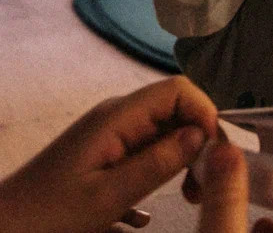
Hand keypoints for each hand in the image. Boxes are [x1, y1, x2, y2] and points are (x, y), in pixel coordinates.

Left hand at [0, 76, 218, 232]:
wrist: (5, 225)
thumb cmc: (50, 213)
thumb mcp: (108, 196)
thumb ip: (158, 163)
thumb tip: (202, 134)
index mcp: (118, 116)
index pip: (178, 89)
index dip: (205, 112)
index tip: (216, 152)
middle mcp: (119, 115)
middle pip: (178, 107)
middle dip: (201, 138)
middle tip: (206, 182)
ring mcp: (115, 130)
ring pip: (169, 128)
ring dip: (187, 156)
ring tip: (191, 193)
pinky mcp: (111, 148)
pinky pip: (152, 145)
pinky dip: (169, 165)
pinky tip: (170, 194)